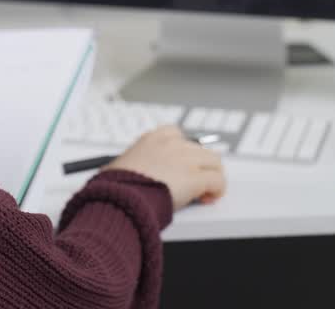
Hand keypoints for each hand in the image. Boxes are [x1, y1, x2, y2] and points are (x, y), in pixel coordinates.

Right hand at [104, 125, 225, 210]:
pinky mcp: (195, 177)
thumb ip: (128, 164)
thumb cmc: (116, 186)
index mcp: (153, 139)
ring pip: (214, 162)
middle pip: (200, 149)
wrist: (121, 197)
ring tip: (205, 191)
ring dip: (212, 176)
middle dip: (200, 166)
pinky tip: (208, 198)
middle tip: (195, 183)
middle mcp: (172, 144)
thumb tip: (119, 173)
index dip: (183, 152)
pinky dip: (217, 190)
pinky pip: (218, 181)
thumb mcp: (117, 165)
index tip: (181, 165)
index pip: (177, 135)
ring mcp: (186, 159)